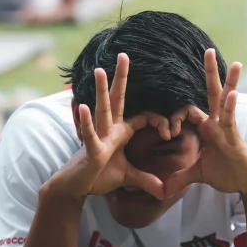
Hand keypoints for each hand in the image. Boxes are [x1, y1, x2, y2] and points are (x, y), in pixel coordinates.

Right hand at [53, 53, 167, 198]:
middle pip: (117, 99)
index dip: (159, 121)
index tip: (170, 132)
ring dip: (102, 91)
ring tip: (100, 70)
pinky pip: (89, 134)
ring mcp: (98, 138)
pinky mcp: (91, 151)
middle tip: (124, 55)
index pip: (144, 117)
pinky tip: (82, 105)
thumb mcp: (128, 177)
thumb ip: (147, 180)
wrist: (76, 187)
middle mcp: (109, 129)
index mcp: (120, 132)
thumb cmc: (98, 176)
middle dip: (121, 78)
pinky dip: (85, 121)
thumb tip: (165, 191)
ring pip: (102, 110)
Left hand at [163, 49, 246, 197]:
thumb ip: (180, 178)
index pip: (187, 112)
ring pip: (225, 101)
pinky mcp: (235, 139)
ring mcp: (227, 129)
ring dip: (229, 81)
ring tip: (236, 63)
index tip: (167, 133)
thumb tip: (163, 190)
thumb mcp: (197, 175)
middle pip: (211, 93)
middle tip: (208, 50)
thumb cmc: (228, 175)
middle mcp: (217, 124)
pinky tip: (233, 94)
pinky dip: (231, 108)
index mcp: (207, 128)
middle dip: (210, 72)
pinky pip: (231, 120)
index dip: (174, 118)